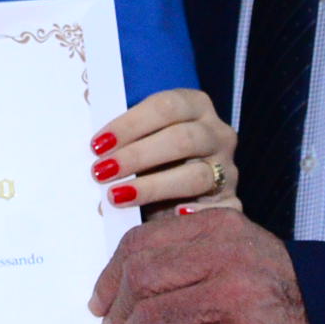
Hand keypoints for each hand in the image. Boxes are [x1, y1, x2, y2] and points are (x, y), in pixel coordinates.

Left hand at [88, 205, 323, 323]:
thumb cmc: (286, 294)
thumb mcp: (241, 253)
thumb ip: (193, 254)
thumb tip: (131, 278)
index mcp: (218, 228)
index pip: (142, 244)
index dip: (111, 275)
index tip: (100, 300)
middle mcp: (222, 257)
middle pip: (140, 281)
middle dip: (116, 313)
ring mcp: (230, 298)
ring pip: (152, 319)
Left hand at [89, 88, 238, 214]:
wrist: (179, 192)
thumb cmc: (152, 158)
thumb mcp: (140, 139)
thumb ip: (122, 139)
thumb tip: (93, 133)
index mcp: (195, 106)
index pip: (166, 106)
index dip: (130, 124)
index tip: (98, 145)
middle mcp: (218, 134)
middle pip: (182, 139)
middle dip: (137, 156)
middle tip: (101, 171)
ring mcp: (228, 170)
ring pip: (196, 176)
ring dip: (152, 187)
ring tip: (116, 196)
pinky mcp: (231, 203)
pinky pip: (222, 210)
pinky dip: (197, 215)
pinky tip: (173, 217)